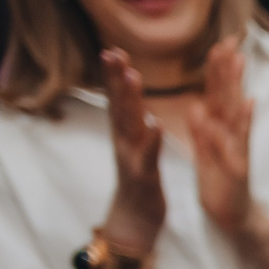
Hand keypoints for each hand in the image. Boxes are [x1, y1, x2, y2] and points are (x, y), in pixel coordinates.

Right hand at [96, 49, 164, 254]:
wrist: (136, 219)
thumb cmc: (140, 181)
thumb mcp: (137, 147)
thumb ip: (134, 124)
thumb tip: (129, 101)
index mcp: (127, 134)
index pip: (120, 100)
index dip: (115, 75)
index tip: (114, 49)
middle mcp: (124, 142)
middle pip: (118, 105)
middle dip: (115, 78)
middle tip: (113, 52)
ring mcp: (131, 158)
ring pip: (128, 125)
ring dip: (130, 101)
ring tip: (132, 77)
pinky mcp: (144, 176)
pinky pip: (147, 157)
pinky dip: (151, 141)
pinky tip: (154, 125)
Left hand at [185, 39, 255, 238]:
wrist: (232, 216)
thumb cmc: (219, 186)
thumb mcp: (204, 155)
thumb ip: (201, 130)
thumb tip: (196, 105)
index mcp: (217, 131)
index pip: (216, 94)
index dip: (216, 69)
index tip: (218, 43)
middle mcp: (229, 134)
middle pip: (227, 95)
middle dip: (227, 67)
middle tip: (230, 39)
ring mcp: (237, 147)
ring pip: (235, 111)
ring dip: (237, 85)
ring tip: (238, 60)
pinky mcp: (239, 164)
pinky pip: (240, 140)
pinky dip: (245, 122)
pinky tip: (249, 103)